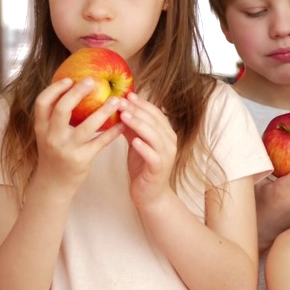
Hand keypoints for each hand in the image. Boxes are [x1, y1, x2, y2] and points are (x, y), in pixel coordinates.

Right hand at [32, 78, 125, 194]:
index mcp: (41, 127)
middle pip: (62, 109)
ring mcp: (66, 149)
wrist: (53, 185)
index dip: (55, 88)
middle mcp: (51, 137)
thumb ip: (54, 117)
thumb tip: (72, 89)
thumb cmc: (54, 153)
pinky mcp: (81, 160)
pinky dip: (112, 132)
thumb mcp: (47, 134)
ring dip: (102, 111)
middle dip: (77, 93)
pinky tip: (122, 123)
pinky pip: (100, 142)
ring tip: (116, 100)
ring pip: (86, 126)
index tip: (69, 78)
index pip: (42, 103)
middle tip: (93, 81)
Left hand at [120, 91, 178, 208]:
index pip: (155, 113)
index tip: (127, 94)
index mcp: (165, 133)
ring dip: (139, 125)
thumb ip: (131, 127)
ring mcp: (166, 155)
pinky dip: (144, 147)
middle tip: (121, 102)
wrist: (150, 195)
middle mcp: (169, 142)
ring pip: (154, 136)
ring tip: (124, 116)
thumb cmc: (143, 167)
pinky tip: (134, 141)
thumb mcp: (135, 142)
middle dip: (137, 110)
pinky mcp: (159, 168)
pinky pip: (153, 155)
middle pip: (155, 121)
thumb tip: (119, 108)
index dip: (142, 103)